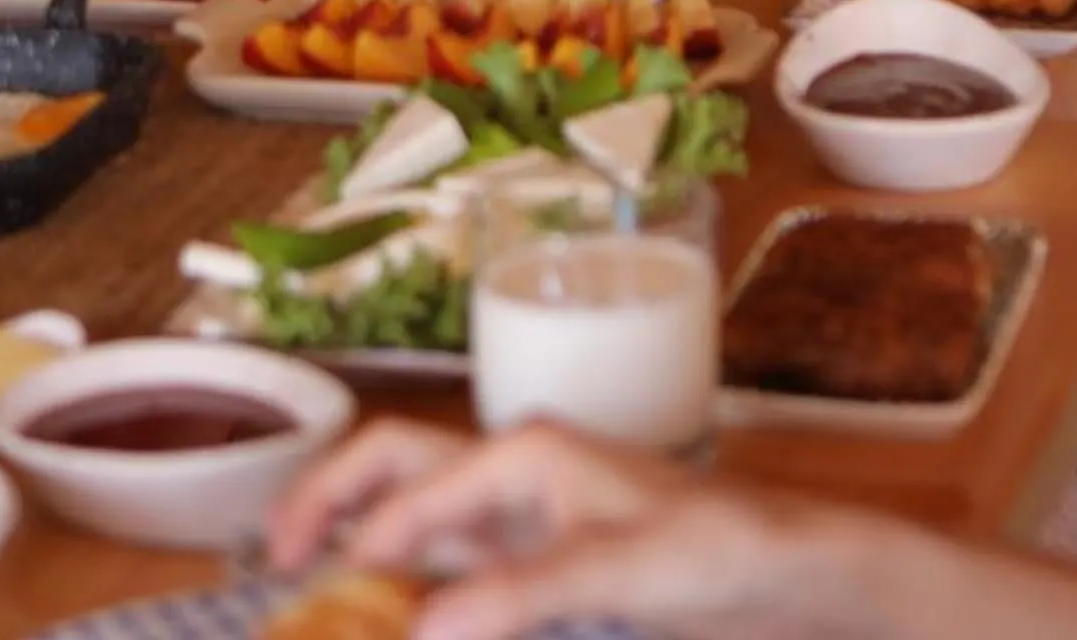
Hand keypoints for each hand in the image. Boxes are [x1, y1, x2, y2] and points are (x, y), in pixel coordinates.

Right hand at [270, 421, 889, 639]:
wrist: (802, 575)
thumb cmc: (727, 551)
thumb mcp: (631, 574)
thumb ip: (527, 592)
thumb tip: (419, 625)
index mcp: (526, 453)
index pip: (405, 485)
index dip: (344, 537)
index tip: (296, 597)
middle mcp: (514, 473)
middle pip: (392, 467)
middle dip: (326, 503)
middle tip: (275, 566)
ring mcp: (526, 518)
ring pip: (417, 511)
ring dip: (362, 540)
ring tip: (311, 590)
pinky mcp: (544, 563)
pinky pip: (457, 564)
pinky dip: (413, 582)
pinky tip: (400, 617)